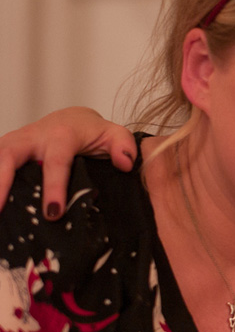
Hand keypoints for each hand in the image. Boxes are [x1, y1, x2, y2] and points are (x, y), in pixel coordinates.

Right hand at [0, 107, 136, 219]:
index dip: (54, 187)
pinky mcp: (5, 149)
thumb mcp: (114, 135)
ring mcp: (15, 142)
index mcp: (61, 135)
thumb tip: (125, 163)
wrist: (71, 119)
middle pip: (10, 156)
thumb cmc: (92, 132)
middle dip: (2, 181)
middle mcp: (32, 136)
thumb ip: (124, 146)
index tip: (53, 212)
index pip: (55, 162)